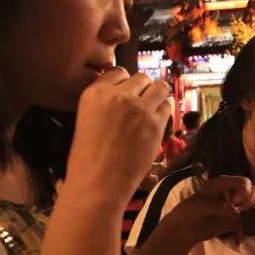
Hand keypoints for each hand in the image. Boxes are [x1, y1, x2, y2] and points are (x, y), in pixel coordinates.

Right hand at [64, 68, 171, 207]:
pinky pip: (167, 106)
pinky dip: (164, 110)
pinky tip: (157, 121)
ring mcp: (140, 108)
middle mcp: (119, 95)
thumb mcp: (87, 119)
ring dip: (157, 95)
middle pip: (141, 77)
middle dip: (143, 89)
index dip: (125, 83)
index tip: (127, 93)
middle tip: (141, 104)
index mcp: (95, 92)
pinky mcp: (156, 123)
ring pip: (159, 86)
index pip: (118, 71)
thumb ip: (105, 103)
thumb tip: (125, 95)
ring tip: (152, 109)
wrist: (99, 182)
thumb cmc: (87, 157)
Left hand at [167, 175, 254, 244]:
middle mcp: (232, 191)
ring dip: (254, 208)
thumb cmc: (188, 212)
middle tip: (243, 209)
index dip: (244, 191)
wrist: (185, 229)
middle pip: (252, 190)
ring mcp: (236, 204)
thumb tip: (233, 210)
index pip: (243, 182)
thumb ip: (215, 206)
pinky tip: (243, 226)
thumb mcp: (198, 207)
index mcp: (223, 183)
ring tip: (244, 215)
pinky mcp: (236, 218)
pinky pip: (250, 217)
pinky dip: (252, 220)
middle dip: (252, 200)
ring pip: (254, 201)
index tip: (236, 203)